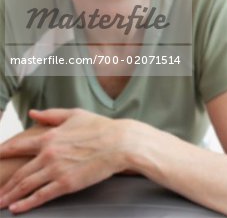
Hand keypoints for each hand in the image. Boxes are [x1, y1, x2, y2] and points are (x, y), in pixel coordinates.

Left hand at [0, 108, 132, 213]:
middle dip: (4, 184)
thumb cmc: (100, 127)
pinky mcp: (66, 184)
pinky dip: (26, 204)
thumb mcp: (74, 115)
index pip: (18, 147)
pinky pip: (40, 196)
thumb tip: (32, 113)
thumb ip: (51, 114)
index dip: (3, 153)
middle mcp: (48, 153)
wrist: (119, 142)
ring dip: (10, 196)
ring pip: (25, 185)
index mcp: (49, 136)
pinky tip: (17, 209)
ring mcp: (56, 169)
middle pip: (19, 172)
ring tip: (1, 203)